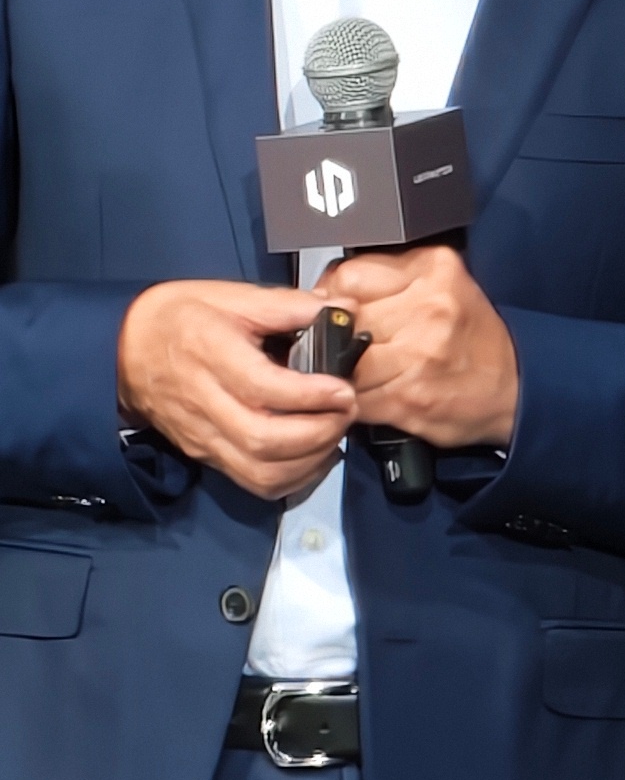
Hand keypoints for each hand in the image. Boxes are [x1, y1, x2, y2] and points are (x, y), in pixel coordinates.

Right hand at [116, 279, 354, 500]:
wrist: (124, 349)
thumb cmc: (180, 318)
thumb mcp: (230, 297)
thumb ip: (287, 305)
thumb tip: (342, 310)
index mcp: (209, 353)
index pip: (263, 387)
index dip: (311, 395)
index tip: (343, 389)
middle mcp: (204, 403)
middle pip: (264, 439)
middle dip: (319, 431)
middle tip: (345, 410)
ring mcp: (204, 436)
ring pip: (261, 471)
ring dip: (310, 460)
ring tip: (333, 432)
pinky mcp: (207, 456)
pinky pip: (254, 483)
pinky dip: (293, 478)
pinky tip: (312, 455)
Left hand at [331, 248, 520, 447]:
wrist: (517, 387)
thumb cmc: (474, 337)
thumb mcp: (440, 284)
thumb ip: (386, 279)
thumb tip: (324, 294)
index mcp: (433, 270)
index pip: (348, 276)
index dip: (335, 297)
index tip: (342, 312)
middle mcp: (429, 308)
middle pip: (343, 319)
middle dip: (339, 336)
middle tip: (356, 345)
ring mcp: (418, 356)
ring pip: (343, 361)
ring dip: (345, 372)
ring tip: (370, 371)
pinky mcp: (410, 398)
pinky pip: (356, 397)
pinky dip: (358, 400)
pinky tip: (378, 393)